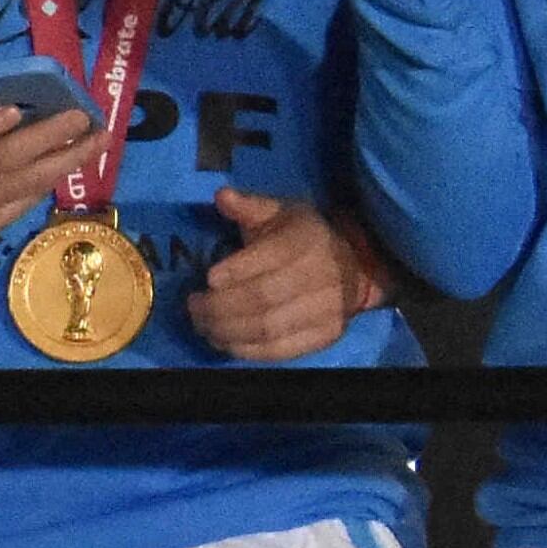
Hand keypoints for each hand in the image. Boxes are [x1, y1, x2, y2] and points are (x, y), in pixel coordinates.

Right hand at [0, 100, 102, 266]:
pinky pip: (29, 198)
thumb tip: (22, 85)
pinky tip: (77, 157)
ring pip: (27, 183)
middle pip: (3, 161)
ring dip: (69, 159)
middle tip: (82, 116)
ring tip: (100, 138)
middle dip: (47, 137)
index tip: (12, 109)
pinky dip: (54, 175)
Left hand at [186, 188, 386, 360]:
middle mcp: (323, 275)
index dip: (236, 271)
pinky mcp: (325, 335)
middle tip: (194, 307)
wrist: (353, 268)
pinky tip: (225, 341)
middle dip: (218, 307)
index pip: (270, 258)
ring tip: (203, 325)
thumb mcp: (278, 213)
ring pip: (266, 328)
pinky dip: (245, 350)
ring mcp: (327, 310)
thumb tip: (222, 197)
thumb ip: (249, 206)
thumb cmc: (302, 238)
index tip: (209, 279)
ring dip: (225, 331)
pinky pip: (279, 351)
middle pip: (262, 299)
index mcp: (308, 240)